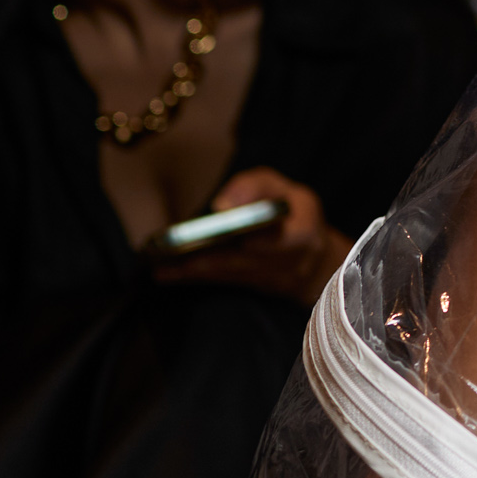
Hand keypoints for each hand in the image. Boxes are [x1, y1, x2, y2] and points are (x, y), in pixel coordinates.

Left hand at [152, 167, 350, 304]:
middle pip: (241, 261)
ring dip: (192, 271)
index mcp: (301, 234)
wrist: (316, 261)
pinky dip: (195, 277)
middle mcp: (285, 264)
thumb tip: (223, 205)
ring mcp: (269, 282)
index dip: (250, 237)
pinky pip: (221, 282)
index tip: (225, 230)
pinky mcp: (252, 290)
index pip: (277, 238)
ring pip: (226, 275)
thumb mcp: (289, 190)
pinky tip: (167, 273)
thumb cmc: (297, 216)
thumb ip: (257, 187)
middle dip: (204, 258)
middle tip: (170, 254)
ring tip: (159, 264)